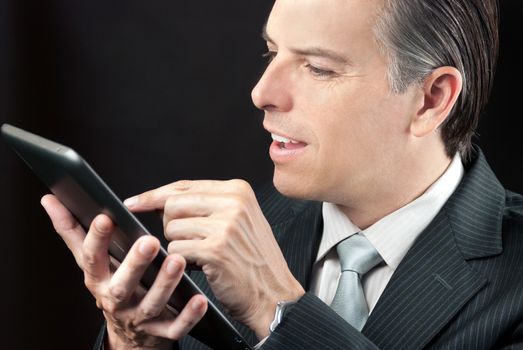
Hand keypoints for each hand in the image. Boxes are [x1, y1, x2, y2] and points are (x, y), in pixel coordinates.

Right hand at [40, 194, 207, 349]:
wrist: (129, 331)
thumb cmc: (111, 283)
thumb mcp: (90, 260)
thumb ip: (71, 230)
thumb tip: (50, 199)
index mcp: (98, 278)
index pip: (92, 258)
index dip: (97, 239)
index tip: (106, 217)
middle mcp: (116, 299)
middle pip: (122, 285)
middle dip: (134, 263)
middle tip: (150, 240)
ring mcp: (138, 317)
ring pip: (150, 304)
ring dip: (164, 284)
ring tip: (178, 260)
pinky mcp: (160, 331)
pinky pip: (174, 328)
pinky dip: (187, 316)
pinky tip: (199, 299)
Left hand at [124, 179, 304, 338]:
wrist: (274, 294)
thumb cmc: (254, 261)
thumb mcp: (239, 221)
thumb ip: (207, 205)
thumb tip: (160, 201)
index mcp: (238, 191)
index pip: (184, 185)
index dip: (155, 195)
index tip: (134, 202)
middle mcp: (233, 203)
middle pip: (172, 204)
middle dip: (170, 225)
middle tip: (188, 240)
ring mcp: (225, 225)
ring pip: (171, 228)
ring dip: (179, 246)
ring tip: (203, 254)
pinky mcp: (215, 250)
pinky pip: (175, 250)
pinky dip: (182, 262)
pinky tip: (203, 265)